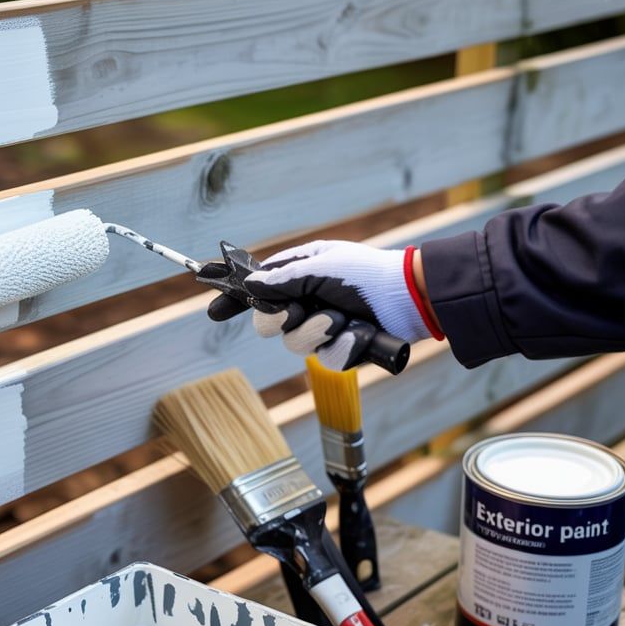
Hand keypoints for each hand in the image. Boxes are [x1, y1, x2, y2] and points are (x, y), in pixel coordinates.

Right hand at [244, 240, 431, 368]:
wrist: (409, 297)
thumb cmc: (366, 273)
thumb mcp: (320, 266)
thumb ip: (282, 279)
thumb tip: (251, 286)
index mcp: (298, 276)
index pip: (257, 291)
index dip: (234, 301)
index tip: (215, 311)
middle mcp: (306, 303)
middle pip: (267, 324)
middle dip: (281, 319)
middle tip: (296, 311)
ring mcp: (323, 329)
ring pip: (295, 345)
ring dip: (319, 331)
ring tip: (343, 318)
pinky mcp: (342, 351)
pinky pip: (326, 359)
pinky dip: (344, 345)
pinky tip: (360, 332)